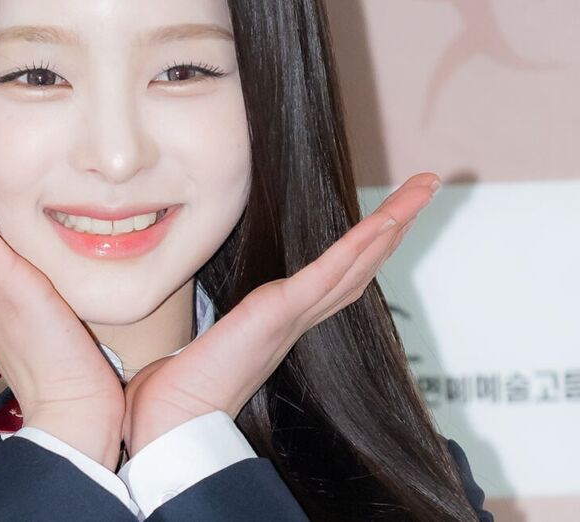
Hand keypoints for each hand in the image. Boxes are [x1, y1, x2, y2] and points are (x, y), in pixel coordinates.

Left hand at [122, 173, 439, 456]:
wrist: (174, 417)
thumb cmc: (185, 383)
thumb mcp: (217, 331)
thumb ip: (232, 315)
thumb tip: (222, 307)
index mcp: (288, 316)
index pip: (342, 272)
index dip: (373, 242)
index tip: (396, 211)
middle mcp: (301, 315)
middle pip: (363, 262)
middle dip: (398, 222)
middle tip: (428, 185)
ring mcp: (295, 314)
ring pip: (357, 262)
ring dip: (393, 223)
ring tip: (423, 189)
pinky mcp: (280, 311)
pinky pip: (328, 273)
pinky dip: (358, 246)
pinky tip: (384, 221)